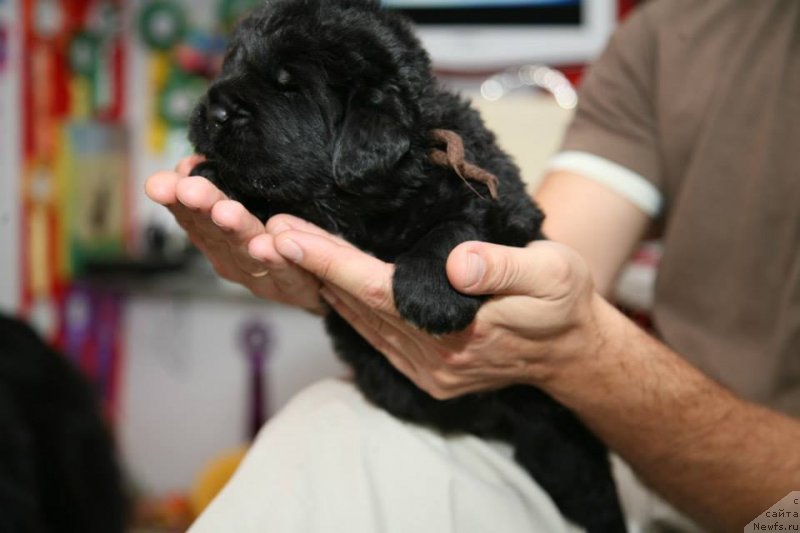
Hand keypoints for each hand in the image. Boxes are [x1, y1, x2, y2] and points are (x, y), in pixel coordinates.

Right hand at [144, 156, 324, 312]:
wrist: (328, 282)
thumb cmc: (287, 236)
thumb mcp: (254, 202)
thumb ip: (223, 183)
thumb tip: (193, 161)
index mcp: (219, 236)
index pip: (192, 215)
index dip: (177, 199)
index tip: (162, 183)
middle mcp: (234, 258)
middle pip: (215, 232)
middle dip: (202, 209)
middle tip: (189, 190)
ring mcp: (261, 276)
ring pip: (247, 252)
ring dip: (236, 230)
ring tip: (226, 212)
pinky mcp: (294, 287)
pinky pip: (286, 273)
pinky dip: (277, 260)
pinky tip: (270, 246)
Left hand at [269, 226, 607, 398]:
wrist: (572, 350)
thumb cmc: (563, 302)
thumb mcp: (551, 274)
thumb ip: (504, 269)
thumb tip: (459, 264)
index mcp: (459, 332)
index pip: (379, 292)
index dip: (331, 262)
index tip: (288, 235)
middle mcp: (434, 358)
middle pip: (358, 306)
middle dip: (312, 267)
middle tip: (269, 230)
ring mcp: (427, 370)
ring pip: (360, 322)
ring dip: (322, 285)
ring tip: (286, 247)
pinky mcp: (426, 371)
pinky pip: (374, 336)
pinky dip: (348, 307)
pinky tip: (327, 284)